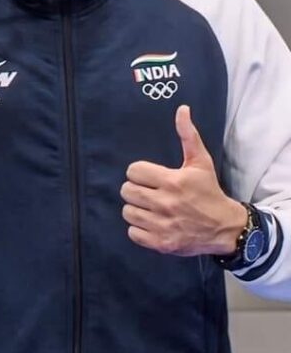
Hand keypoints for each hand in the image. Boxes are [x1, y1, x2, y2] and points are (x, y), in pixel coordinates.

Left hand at [120, 105, 245, 255]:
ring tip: (150, 208)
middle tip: (148, 192)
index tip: (150, 177)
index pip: (133, 171)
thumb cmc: (208, 192)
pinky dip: (139, 229)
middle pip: (126, 191)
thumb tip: (182, 110)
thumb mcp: (201, 162)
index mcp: (173, 181)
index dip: (139, 173)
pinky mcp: (161, 243)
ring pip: (128, 211)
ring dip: (136, 209)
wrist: (225, 227)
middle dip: (135, 190)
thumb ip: (188, 136)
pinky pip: (132, 232)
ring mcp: (163, 224)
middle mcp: (166, 203)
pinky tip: (152, 223)